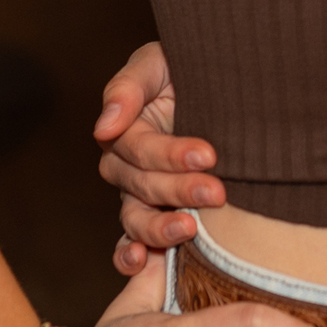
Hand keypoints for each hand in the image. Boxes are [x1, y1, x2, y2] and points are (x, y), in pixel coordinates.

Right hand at [94, 41, 224, 273]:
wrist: (222, 83)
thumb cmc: (186, 67)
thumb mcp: (157, 62)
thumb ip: (128, 87)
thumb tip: (104, 126)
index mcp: (124, 130)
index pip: (140, 149)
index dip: (171, 154)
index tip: (208, 154)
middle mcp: (126, 167)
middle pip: (141, 186)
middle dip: (179, 190)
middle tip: (217, 191)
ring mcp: (139, 196)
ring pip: (136, 219)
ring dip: (159, 228)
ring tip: (189, 230)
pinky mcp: (155, 217)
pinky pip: (131, 243)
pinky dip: (130, 257)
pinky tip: (141, 263)